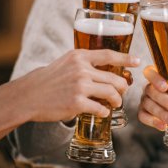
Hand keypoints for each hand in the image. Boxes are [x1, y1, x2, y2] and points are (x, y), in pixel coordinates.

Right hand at [5, 49, 139, 121]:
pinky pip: (100, 108)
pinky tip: (102, 112)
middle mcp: (81, 69)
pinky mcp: (76, 102)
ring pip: (111, 92)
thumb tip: (105, 69)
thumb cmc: (49, 79)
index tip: (137, 61)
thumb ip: (84, 63)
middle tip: (122, 92)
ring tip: (115, 103)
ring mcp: (80, 86)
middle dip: (123, 87)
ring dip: (117, 100)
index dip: (126, 58)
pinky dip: (104, 111)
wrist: (29, 95)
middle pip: (115, 78)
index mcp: (79, 56)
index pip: (108, 55)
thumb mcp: (66, 62)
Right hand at [138, 65, 167, 130]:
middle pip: (150, 91)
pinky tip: (163, 126)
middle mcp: (150, 87)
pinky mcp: (144, 113)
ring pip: (148, 105)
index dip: (154, 78)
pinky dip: (153, 122)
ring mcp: (146, 100)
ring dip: (160, 113)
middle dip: (164, 100)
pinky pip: (143, 116)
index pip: (149, 72)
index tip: (165, 87)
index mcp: (159, 76)